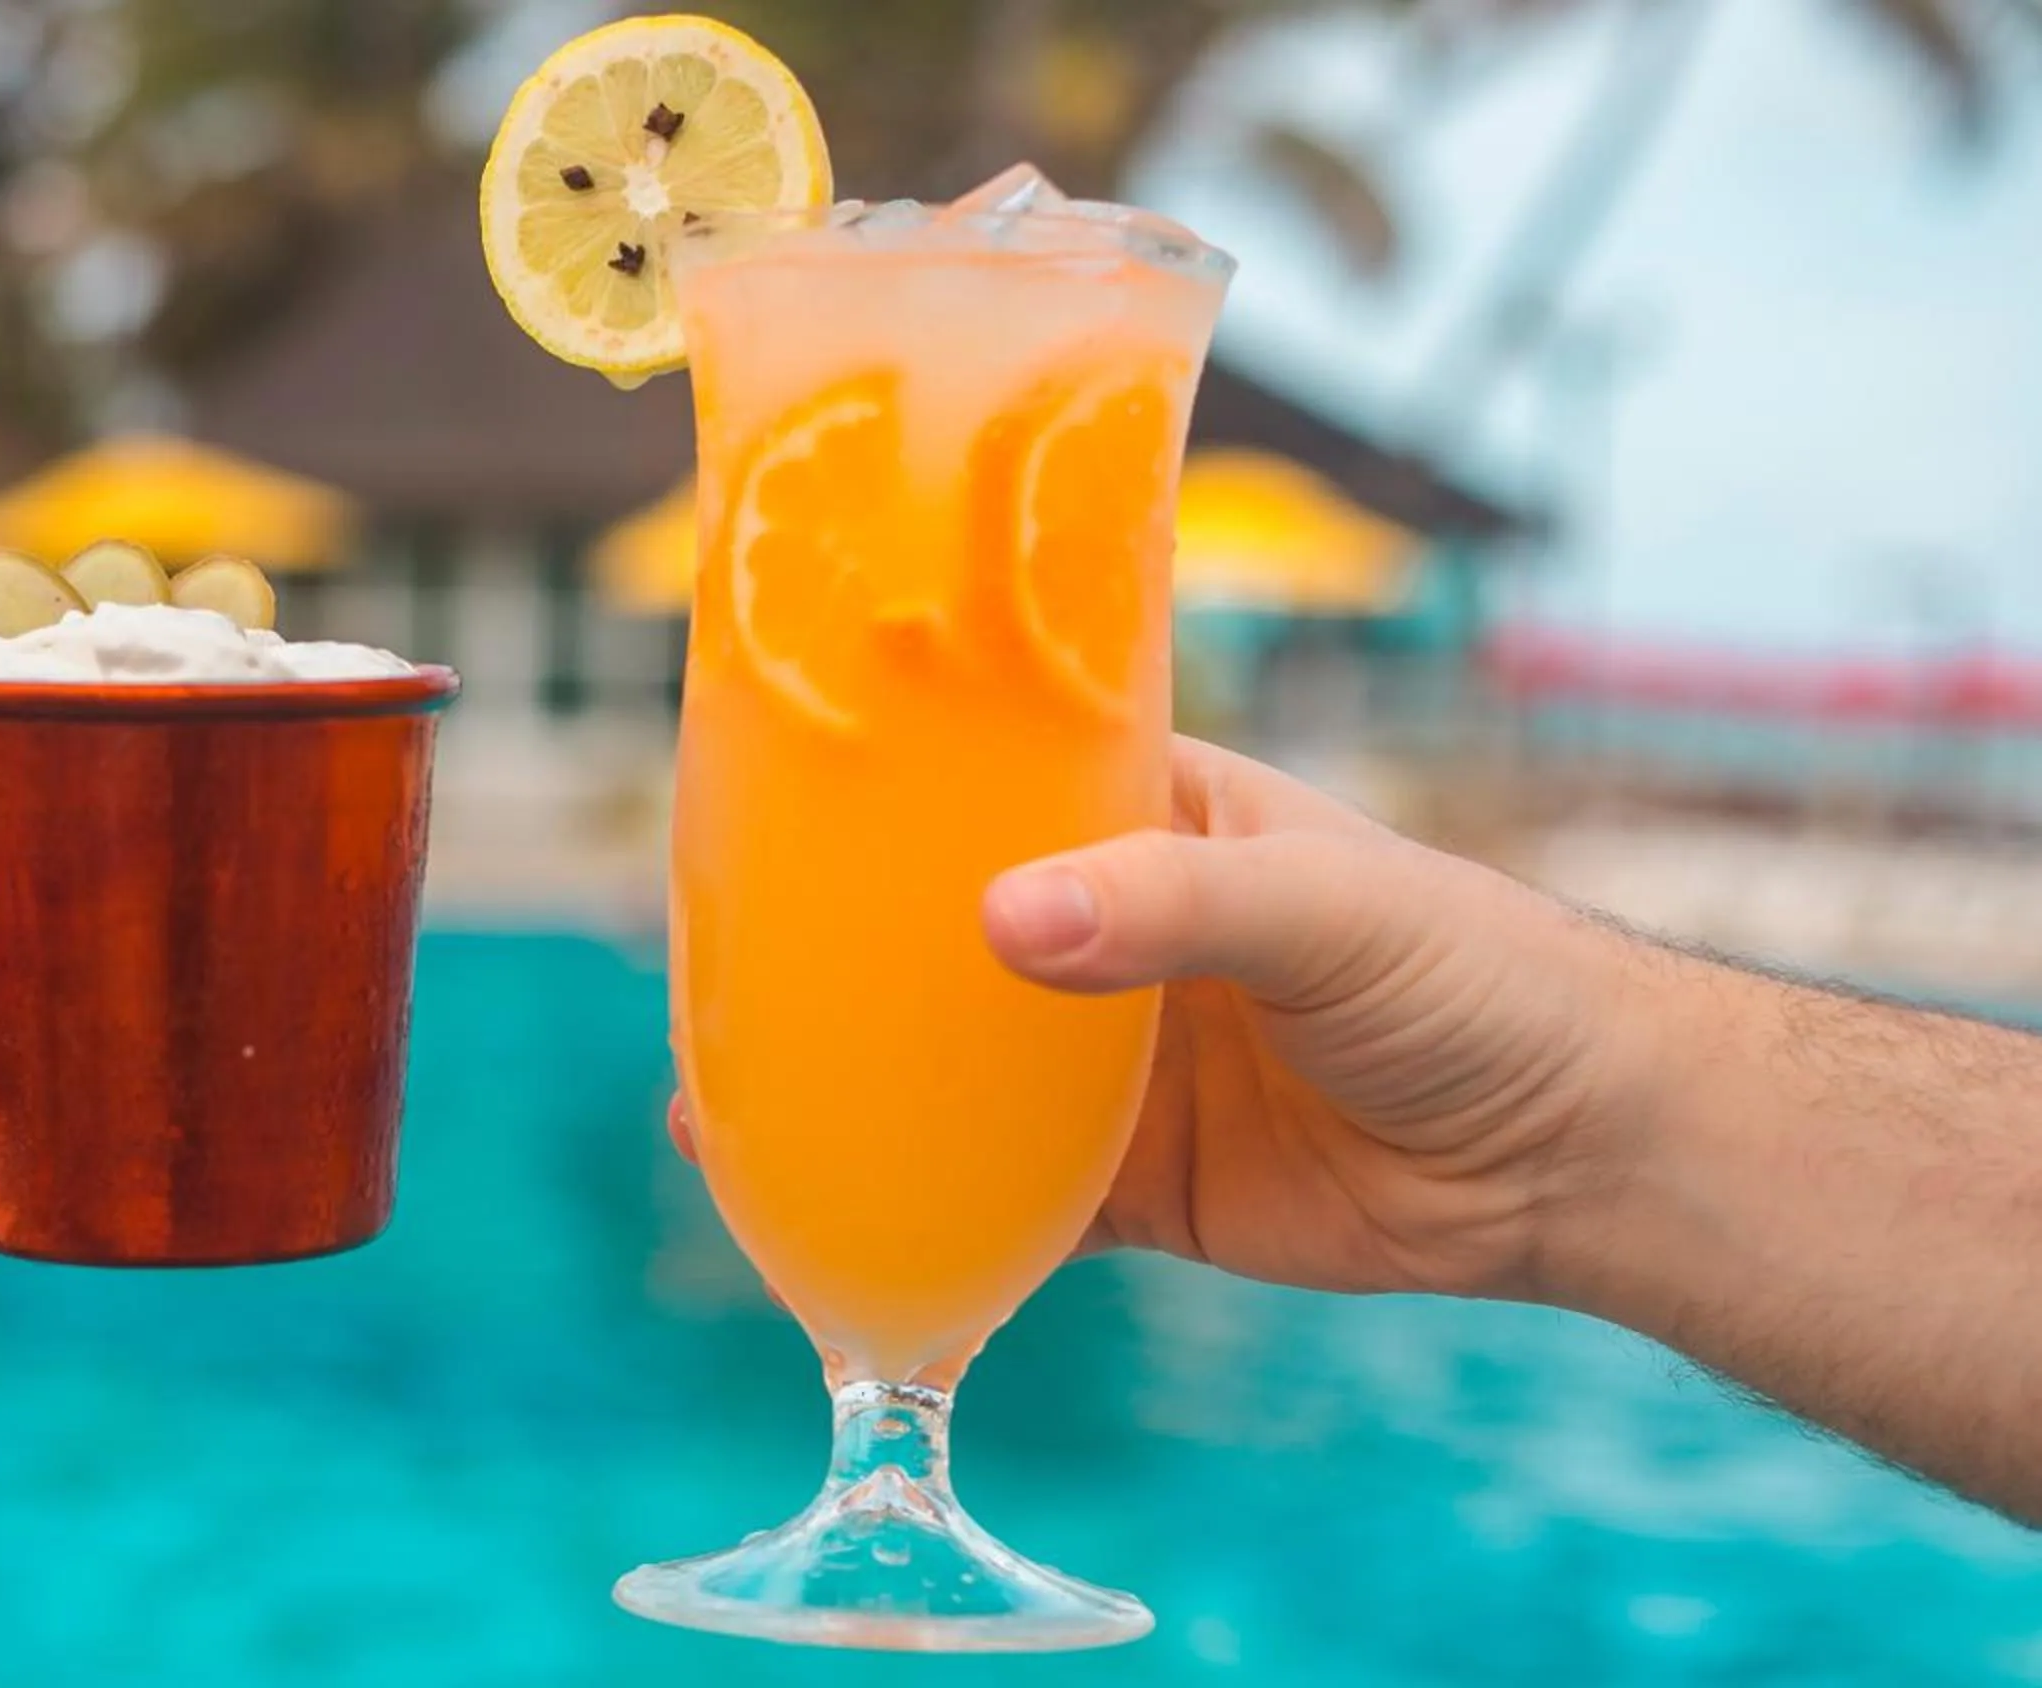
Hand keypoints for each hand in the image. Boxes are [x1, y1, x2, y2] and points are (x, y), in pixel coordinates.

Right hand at [670, 737, 1656, 1303]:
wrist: (1577, 1158)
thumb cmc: (1475, 976)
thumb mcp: (1329, 908)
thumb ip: (1173, 907)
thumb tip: (1003, 922)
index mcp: (1146, 820)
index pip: (984, 779)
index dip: (875, 787)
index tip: (749, 794)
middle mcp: (1110, 932)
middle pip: (932, 937)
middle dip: (820, 959)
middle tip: (696, 972)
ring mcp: (1112, 1065)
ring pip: (946, 1076)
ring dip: (846, 1092)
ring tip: (710, 1106)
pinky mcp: (1134, 1186)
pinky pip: (1004, 1202)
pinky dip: (923, 1217)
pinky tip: (827, 1226)